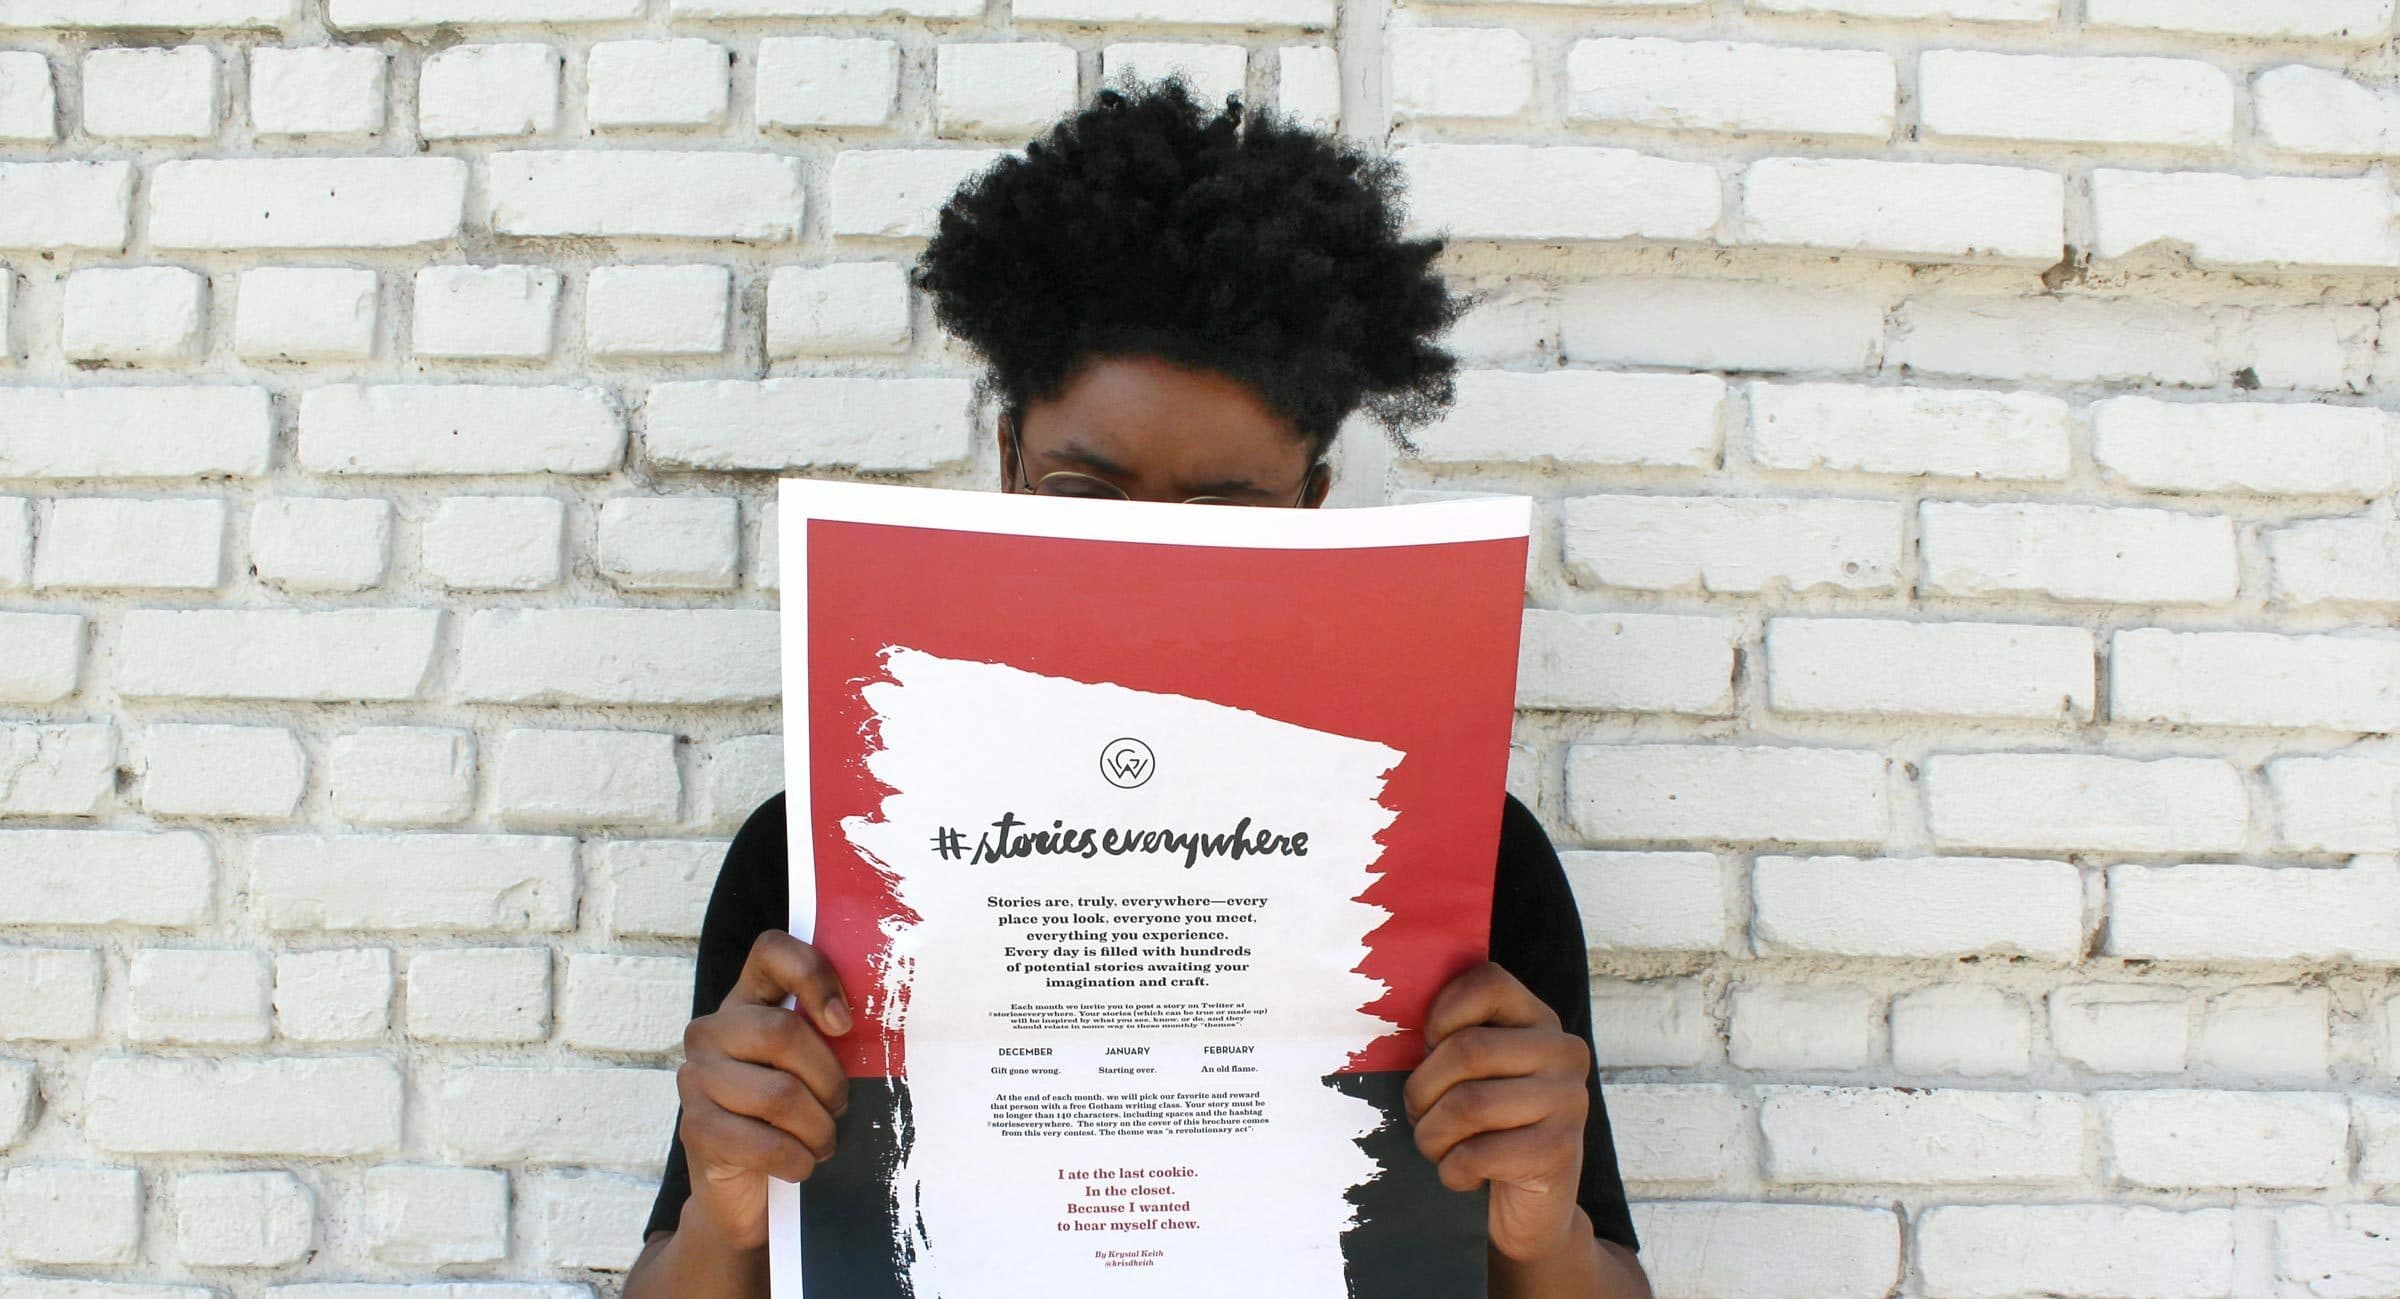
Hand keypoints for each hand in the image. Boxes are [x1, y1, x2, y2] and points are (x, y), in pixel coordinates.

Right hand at [673, 930, 853, 1249]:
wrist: (752, 1194)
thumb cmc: (799, 1119)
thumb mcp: (819, 1066)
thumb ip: (835, 1034)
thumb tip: (886, 1021)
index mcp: (749, 1000)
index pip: (771, 951)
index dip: (812, 975)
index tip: (844, 1023)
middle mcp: (713, 1030)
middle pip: (781, 1032)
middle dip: (828, 1079)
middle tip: (839, 1106)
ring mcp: (695, 1078)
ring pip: (777, 1093)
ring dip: (817, 1128)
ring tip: (823, 1143)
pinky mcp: (694, 1128)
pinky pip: (761, 1142)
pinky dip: (795, 1159)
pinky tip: (801, 1166)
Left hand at [1402, 960, 1591, 1262]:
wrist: (1530, 1208)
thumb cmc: (1485, 1129)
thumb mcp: (1471, 1072)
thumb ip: (1451, 1037)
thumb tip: (1395, 1013)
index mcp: (1539, 1021)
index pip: (1488, 982)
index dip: (1441, 1015)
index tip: (1428, 1048)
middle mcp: (1564, 1053)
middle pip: (1467, 1048)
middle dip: (1422, 1089)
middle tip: (1418, 1114)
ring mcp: (1569, 1101)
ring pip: (1469, 1103)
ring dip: (1432, 1135)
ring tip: (1437, 1146)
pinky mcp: (1559, 1151)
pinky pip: (1479, 1153)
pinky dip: (1453, 1170)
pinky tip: (1463, 1174)